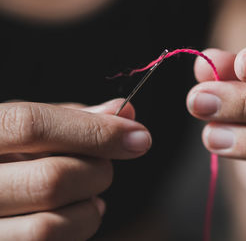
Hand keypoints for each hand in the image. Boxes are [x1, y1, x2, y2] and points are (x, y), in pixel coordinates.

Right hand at [0, 99, 150, 239]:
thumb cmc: (6, 153)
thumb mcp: (25, 127)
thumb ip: (71, 118)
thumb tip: (125, 110)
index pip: (31, 125)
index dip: (94, 130)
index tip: (137, 136)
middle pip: (51, 178)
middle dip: (97, 172)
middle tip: (104, 166)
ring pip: (50, 225)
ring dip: (89, 208)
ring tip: (91, 193)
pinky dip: (79, 230)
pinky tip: (77, 215)